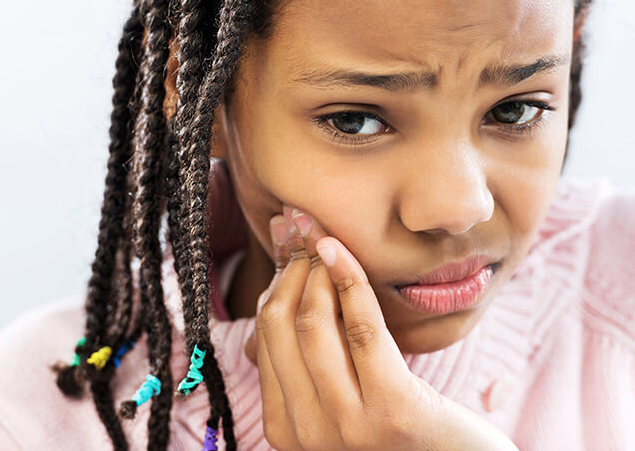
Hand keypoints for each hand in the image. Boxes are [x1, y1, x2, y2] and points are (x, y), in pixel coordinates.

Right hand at [245, 206, 518, 450]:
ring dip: (319, 271)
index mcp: (284, 431)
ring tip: (329, 242)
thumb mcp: (342, 401)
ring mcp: (347, 425)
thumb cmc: (401, 432)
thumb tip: (281, 289)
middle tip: (305, 235)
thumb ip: (310, 361)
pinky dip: (351, 281)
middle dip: (290, 271)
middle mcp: (307, 434)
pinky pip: (361, 329)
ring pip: (313, 323)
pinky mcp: (392, 409)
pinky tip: (343, 253)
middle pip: (279, 327)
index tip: (289, 252)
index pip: (263, 341)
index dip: (274, 287)